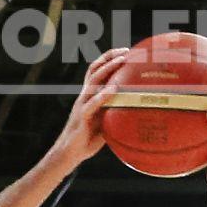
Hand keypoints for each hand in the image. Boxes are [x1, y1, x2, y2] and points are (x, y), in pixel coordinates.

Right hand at [55, 45, 138, 166]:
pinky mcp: (82, 118)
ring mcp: (82, 106)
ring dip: (108, 69)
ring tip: (122, 61)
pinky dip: (103, 94)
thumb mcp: (104, 122)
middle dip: (110, 57)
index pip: (96, 71)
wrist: (68, 155)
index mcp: (89, 96)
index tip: (125, 51)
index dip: (108, 58)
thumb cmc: (87, 140)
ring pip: (93, 81)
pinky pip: (92, 103)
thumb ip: (115, 112)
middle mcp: (84, 97)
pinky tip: (114, 89)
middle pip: (94, 70)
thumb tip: (138, 110)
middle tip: (127, 51)